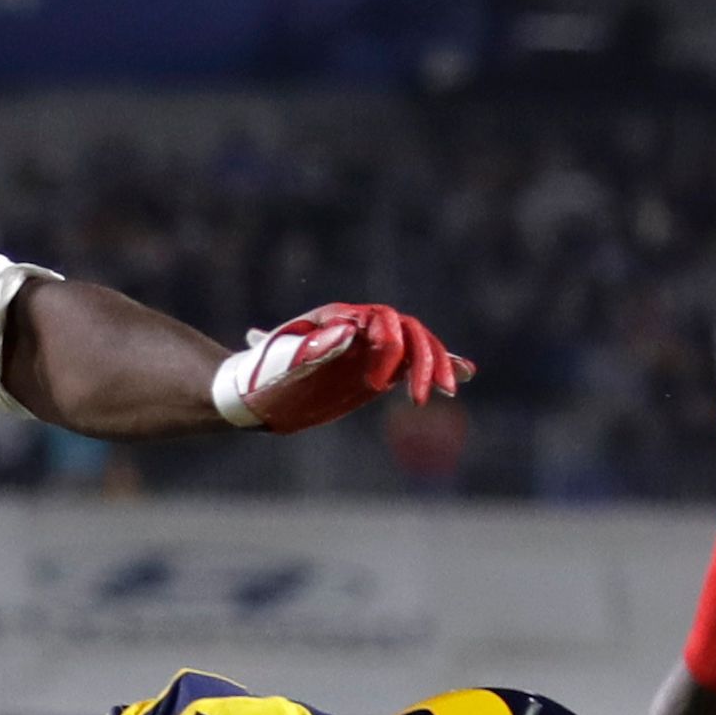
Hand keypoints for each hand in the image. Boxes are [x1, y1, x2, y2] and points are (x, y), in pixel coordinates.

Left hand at [210, 306, 471, 432]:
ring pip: (415, 348)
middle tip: (429, 395)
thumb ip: (317, 347)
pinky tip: (463, 375)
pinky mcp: (374, 369)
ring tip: (451, 387)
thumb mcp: (287, 364)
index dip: (392, 349)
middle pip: (409, 333)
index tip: (379, 385)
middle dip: (427, 360)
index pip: (386, 321)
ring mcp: (369, 349)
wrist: (252, 393)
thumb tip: (350, 330)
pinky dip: (436, 368)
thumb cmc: (264, 376)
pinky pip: (410, 363)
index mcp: (342, 320)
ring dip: (437, 364)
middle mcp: (361, 329)